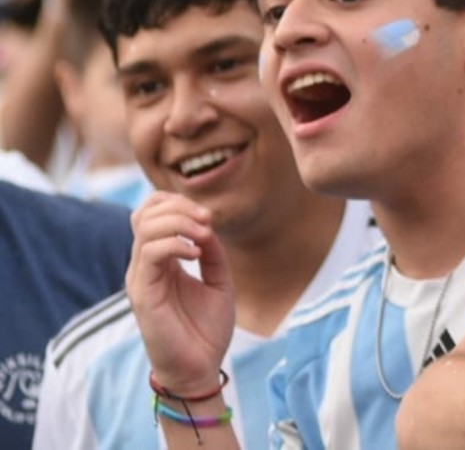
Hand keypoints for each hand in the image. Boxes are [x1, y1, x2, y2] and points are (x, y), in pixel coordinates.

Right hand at [126, 192, 235, 392]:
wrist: (200, 367)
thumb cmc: (206, 328)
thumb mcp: (219, 280)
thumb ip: (212, 252)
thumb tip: (207, 225)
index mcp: (161, 260)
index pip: (152, 214)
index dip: (178, 203)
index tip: (209, 216)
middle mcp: (145, 266)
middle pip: (145, 214)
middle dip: (179, 207)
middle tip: (207, 220)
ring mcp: (140, 278)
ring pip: (145, 229)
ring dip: (179, 222)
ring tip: (204, 235)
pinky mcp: (141, 294)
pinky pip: (149, 254)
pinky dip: (175, 244)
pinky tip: (196, 254)